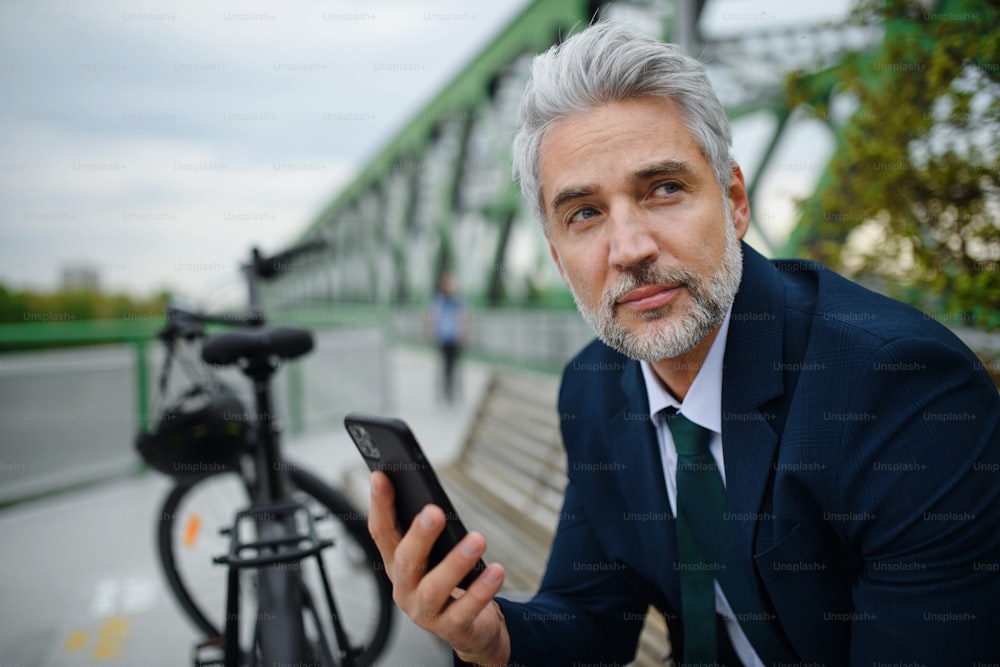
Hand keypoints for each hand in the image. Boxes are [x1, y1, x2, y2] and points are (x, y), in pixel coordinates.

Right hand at [368, 471, 510, 664]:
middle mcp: (405, 589)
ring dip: (455, 563)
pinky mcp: (452, 629)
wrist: (471, 629)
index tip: (381, 476)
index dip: (379, 505)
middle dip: (419, 536)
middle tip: (434, 512)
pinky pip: (465, 611)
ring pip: (435, 588)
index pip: (382, 532)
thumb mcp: (434, 554)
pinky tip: (495, 571)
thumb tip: (428, 494)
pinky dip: (481, 590)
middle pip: (406, 561)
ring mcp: (425, 612)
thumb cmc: (451, 582)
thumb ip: (428, 528)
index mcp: (397, 564)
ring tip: (477, 540)